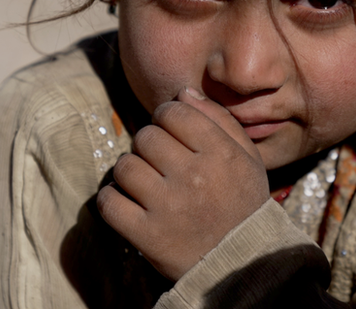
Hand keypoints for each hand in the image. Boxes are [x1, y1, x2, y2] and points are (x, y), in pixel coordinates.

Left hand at [96, 87, 270, 280]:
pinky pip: (109, 202)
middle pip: (146, 136)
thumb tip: (183, 92)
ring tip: (145, 182)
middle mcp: (194, 176)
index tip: (169, 130)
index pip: (174, 112)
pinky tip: (127, 202)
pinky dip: (112, 199)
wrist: (242, 263)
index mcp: (220, 153)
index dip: (166, 115)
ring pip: (125, 166)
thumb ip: (219, 120)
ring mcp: (168, 206)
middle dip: (149, 144)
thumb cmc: (243, 203)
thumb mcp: (247, 158)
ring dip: (130, 171)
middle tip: (159, 160)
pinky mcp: (146, 235)